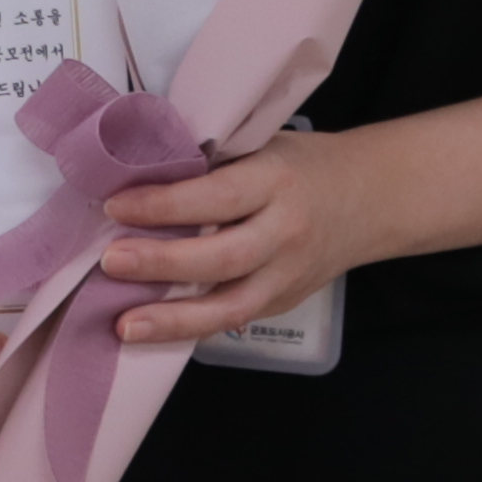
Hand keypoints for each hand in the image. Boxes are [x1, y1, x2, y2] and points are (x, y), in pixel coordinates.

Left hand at [95, 129, 409, 343]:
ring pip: (230, 307)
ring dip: (173, 320)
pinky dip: (192, 329)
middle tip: (110, 262)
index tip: (115, 207)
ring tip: (123, 325)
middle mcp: (285, 233)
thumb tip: (137, 177)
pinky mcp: (283, 302)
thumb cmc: (301, 165)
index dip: (164, 205)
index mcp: (276, 182)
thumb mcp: (262, 148)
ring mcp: (288, 276)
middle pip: (223, 257)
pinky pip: (234, 320)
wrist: (371, 198)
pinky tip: (152, 333)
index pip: (216, 197)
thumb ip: (213, 165)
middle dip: (162, 263)